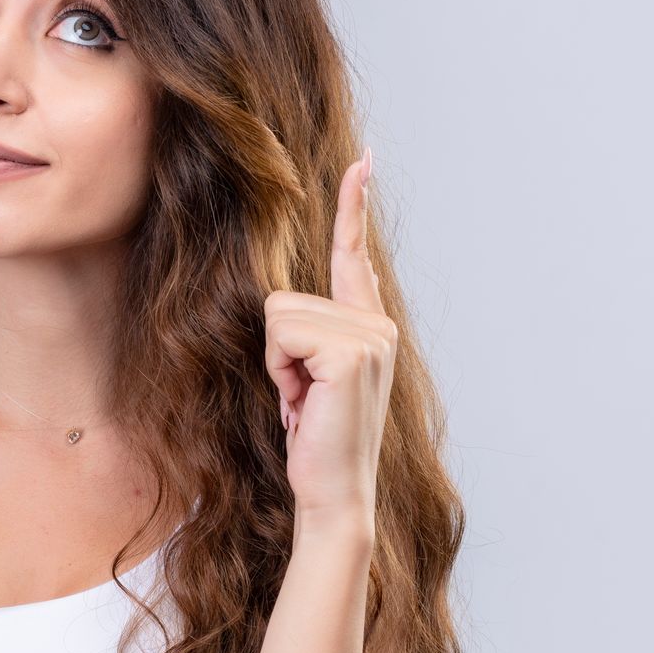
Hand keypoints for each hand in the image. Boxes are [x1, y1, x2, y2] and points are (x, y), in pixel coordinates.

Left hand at [264, 149, 397, 521]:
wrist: (334, 492)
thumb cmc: (316, 441)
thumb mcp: (310, 379)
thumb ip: (311, 337)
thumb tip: (291, 307)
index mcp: (369, 327)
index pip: (355, 256)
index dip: (353, 207)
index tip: (362, 160)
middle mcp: (377, 325)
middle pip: (283, 299)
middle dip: (276, 353)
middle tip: (301, 398)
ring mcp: (371, 338)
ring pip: (279, 316)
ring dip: (277, 366)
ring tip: (304, 404)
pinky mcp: (353, 354)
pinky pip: (282, 336)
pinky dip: (281, 374)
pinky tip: (305, 406)